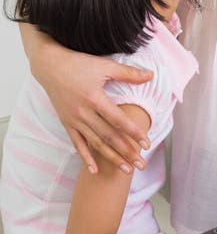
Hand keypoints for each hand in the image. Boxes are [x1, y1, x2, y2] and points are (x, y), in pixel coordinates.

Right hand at [32, 41, 152, 173]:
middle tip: (141, 164)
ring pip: (95, 143)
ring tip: (126, 169)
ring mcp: (74, 120)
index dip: (133, 133)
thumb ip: (128, 73)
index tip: (146, 143)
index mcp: (95, 98)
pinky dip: (85, 157)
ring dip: (111, 158)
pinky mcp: (66, 123)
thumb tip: (151, 75)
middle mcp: (84, 113)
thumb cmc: (78, 64)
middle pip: (109, 137)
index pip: (118, 120)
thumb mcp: (105, 65)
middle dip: (127, 152)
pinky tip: (94, 170)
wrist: (49, 66)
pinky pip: (77, 144)